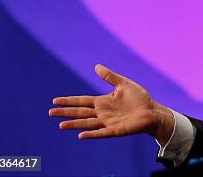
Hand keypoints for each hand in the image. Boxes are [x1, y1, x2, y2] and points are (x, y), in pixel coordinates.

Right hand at [49, 64, 173, 143]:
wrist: (152, 111)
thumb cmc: (139, 98)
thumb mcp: (124, 84)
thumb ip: (110, 77)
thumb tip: (96, 66)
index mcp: (103, 101)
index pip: (82, 101)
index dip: (69, 101)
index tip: (55, 100)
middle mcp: (102, 113)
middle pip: (80, 113)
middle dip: (66, 113)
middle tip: (50, 113)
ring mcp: (108, 122)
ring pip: (87, 123)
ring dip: (74, 124)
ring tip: (60, 125)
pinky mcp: (116, 130)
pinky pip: (101, 133)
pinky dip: (92, 134)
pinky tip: (81, 135)